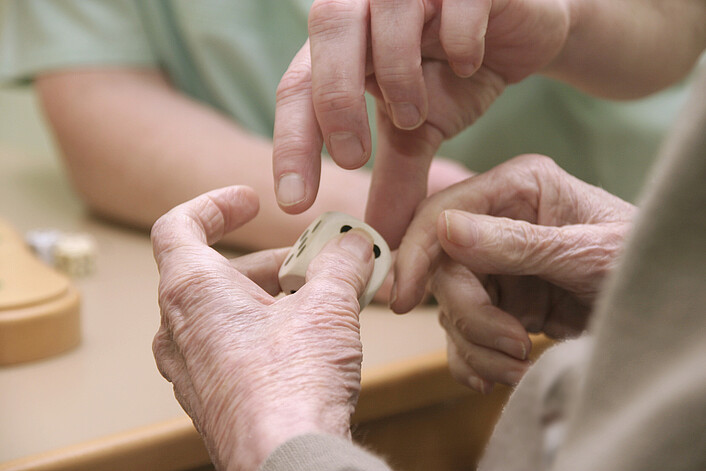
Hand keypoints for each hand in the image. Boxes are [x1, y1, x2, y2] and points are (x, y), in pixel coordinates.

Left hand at [151, 186, 375, 470]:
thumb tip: (355, 243)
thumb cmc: (291, 386)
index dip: (213, 205)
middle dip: (265, 260)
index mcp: (192, 292)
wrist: (284, 460)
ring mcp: (189, 368)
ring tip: (315, 300)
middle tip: (312, 261)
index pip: (178, 226)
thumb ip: (341, 264)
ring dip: (265, 297)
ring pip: (220, 311)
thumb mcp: (328, 307)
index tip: (247, 201)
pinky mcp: (209, 397)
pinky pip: (226, 347)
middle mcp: (178, 328)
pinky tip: (304, 342)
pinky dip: (260, 331)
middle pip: (212, 271)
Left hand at [273, 0, 569, 245]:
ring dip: (397, 71)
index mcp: (342, 41)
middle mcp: (368, 1)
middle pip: (328, 28)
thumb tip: (381, 241)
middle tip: (351, 157)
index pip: (299, 86)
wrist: (520, 33)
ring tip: (415, 116)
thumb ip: (395, 178)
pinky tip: (468, 65)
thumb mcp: (420, 132)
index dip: (291, 143)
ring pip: (388, 7)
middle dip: (335, 98)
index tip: (296, 202)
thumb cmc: (455, 74)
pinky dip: (458, 37)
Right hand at [392, 155, 634, 391]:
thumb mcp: (586, 253)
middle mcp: (500, 221)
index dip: (417, 254)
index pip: (443, 212)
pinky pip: (465, 332)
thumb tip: (443, 229)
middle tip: (510, 344)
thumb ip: (515, 242)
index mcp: (519, 187)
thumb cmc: (642, 262)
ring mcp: (499, 264)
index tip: (402, 299)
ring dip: (478, 345)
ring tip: (520, 363)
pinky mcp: (503, 301)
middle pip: (444, 268)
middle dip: (469, 314)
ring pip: (451, 307)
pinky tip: (498, 373)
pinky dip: (474, 359)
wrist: (663, 308)